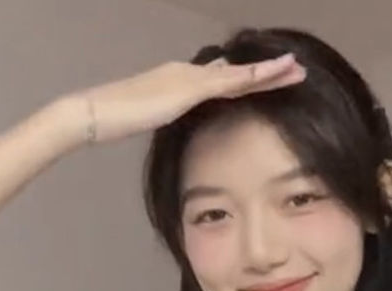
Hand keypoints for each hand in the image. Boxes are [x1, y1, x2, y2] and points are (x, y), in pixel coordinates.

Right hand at [86, 54, 306, 143]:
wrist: (94, 112)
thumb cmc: (114, 120)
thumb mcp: (149, 119)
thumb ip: (168, 117)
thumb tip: (182, 119)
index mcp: (180, 82)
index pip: (220, 79)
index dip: (246, 79)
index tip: (266, 78)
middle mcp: (188, 74)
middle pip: (235, 73)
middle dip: (265, 73)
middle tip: (293, 68)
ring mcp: (190, 78)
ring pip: (239, 74)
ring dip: (269, 71)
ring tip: (296, 68)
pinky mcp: (189, 88)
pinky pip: (231, 81)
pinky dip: (255, 76)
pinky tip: (275, 74)